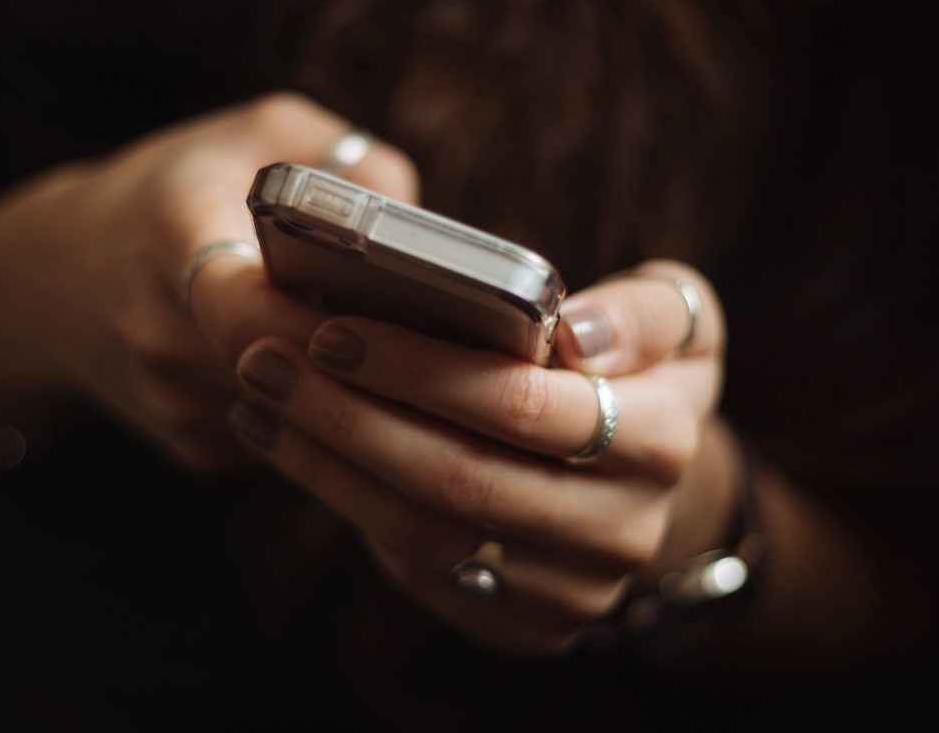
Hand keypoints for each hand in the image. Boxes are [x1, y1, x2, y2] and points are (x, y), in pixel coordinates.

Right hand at [0, 93, 417, 466]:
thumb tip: (421, 229)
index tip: (388, 308)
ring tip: (401, 353)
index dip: (323, 319)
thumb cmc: (173, 192)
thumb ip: (344, 159)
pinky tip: (337, 374)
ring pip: (299, 415)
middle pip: (290, 371)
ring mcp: (174, 403)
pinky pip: (285, 440)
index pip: (246, 305)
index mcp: (170, 237)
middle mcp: (161, 333)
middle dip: (364, 359)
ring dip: (351, 392)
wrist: (55, 281)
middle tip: (434, 337)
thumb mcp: (255, 134)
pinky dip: (322, 413)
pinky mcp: (192, 447)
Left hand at [230, 260, 729, 653]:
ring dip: (326, 464)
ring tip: (261, 400)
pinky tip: (294, 448)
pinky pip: (420, 570)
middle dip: (347, 417)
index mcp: (662, 440)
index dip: (420, 370)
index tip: (333, 330)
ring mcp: (573, 591)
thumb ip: (642, 312)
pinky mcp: (525, 626)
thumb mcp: (677, 320)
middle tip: (266, 361)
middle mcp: (623, 530)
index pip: (523, 406)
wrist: (646, 484)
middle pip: (458, 478)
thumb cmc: (640, 374)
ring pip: (425, 533)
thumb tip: (575, 334)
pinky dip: (346, 504)